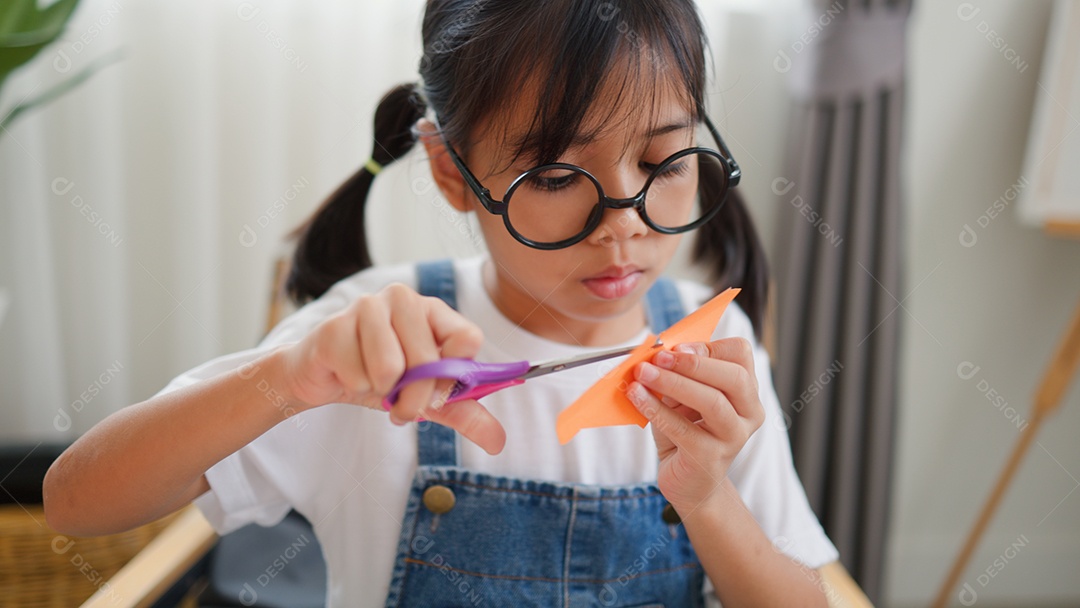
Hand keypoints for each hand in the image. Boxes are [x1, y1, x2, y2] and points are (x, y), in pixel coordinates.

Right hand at [279, 283, 505, 453]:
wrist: (323, 377)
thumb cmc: (379, 377)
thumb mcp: (426, 397)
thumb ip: (463, 412)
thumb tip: (497, 441)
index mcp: (433, 311)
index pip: (467, 339)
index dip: (455, 376)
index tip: (440, 393)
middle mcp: (404, 299)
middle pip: (428, 361)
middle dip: (414, 399)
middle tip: (399, 404)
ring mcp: (366, 306)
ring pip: (391, 368)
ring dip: (382, 391)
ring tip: (373, 383)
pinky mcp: (334, 326)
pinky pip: (358, 376)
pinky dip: (355, 388)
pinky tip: (348, 374)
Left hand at [625, 338, 764, 513]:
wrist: (689, 483)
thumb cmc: (685, 432)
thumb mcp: (682, 397)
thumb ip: (678, 374)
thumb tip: (658, 350)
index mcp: (745, 390)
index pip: (741, 354)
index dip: (708, 347)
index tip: (676, 346)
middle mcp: (749, 413)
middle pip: (734, 377)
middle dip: (693, 364)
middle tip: (658, 357)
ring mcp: (734, 437)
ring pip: (712, 402)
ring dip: (673, 383)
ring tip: (642, 374)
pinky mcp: (711, 458)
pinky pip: (682, 428)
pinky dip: (656, 408)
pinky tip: (636, 396)